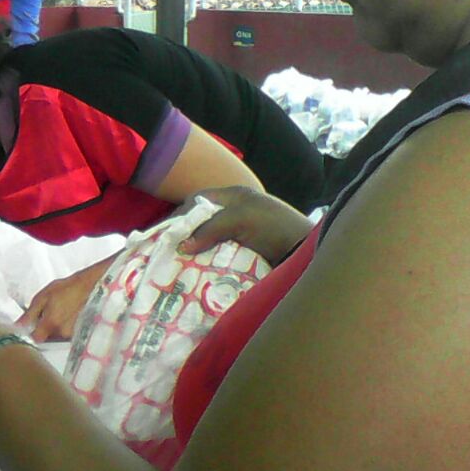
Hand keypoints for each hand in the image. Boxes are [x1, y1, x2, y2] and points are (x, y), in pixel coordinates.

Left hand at [17, 259, 108, 341]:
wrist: (90, 285)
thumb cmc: (67, 288)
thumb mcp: (43, 297)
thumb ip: (29, 314)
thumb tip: (18, 326)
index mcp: (50, 324)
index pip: (35, 339)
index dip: (31, 333)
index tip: (31, 326)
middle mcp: (62, 333)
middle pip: (45, 339)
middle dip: (42, 329)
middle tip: (47, 313)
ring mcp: (72, 335)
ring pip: (56, 337)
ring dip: (53, 328)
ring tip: (59, 312)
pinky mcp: (80, 333)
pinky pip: (66, 335)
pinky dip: (64, 327)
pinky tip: (67, 315)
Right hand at [177, 186, 313, 264]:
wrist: (306, 254)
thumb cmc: (275, 227)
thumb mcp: (241, 219)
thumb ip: (210, 227)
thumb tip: (181, 246)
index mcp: (234, 197)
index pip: (197, 201)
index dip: (180, 216)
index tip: (164, 235)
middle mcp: (234, 213)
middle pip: (199, 222)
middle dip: (184, 236)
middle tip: (167, 253)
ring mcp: (239, 235)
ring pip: (206, 242)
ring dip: (194, 254)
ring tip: (176, 266)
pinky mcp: (243, 254)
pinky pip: (217, 257)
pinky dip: (206, 264)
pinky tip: (195, 273)